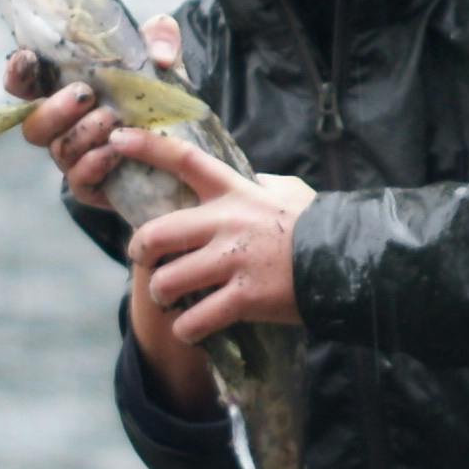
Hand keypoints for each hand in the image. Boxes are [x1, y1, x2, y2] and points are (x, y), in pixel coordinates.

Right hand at [8, 15, 182, 206]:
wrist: (184, 147)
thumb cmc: (160, 97)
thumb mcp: (162, 60)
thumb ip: (161, 40)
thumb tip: (160, 55)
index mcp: (67, 93)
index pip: (25, 85)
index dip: (18, 73)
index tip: (29, 57)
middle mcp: (64, 128)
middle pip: (33, 126)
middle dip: (54, 109)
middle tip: (85, 94)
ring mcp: (76, 159)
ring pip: (58, 150)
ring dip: (83, 133)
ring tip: (114, 118)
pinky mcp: (94, 187)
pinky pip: (79, 182)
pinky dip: (94, 164)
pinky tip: (116, 151)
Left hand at [120, 131, 317, 341]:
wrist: (352, 259)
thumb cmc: (318, 225)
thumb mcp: (288, 192)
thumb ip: (259, 184)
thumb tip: (250, 178)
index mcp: (236, 192)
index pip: (183, 160)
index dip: (146, 146)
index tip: (117, 138)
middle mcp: (227, 224)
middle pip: (155, 234)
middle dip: (140, 252)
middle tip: (146, 261)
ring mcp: (233, 262)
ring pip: (167, 282)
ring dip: (162, 295)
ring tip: (172, 301)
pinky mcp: (244, 298)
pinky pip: (195, 320)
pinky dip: (187, 330)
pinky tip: (194, 329)